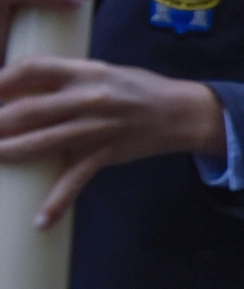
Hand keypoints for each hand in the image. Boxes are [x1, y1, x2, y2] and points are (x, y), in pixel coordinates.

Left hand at [0, 56, 224, 226]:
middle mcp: (88, 98)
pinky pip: (76, 179)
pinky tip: (40, 220)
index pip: (31, 68)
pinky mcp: (107, 153)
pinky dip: (58, 201)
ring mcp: (97, 128)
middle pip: (28, 109)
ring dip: (9, 152)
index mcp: (84, 71)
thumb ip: (65, 78)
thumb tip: (20, 90)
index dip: (1, 80)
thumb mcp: (101, 72)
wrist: (180, 113)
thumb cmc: (138, 90)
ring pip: (43, 142)